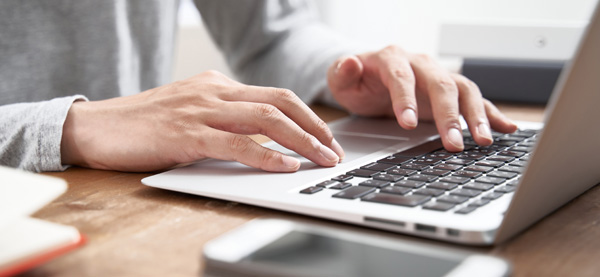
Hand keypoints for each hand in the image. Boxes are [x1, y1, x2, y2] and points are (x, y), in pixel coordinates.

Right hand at [61, 71, 343, 171]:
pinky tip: (284, 167)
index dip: (307, 117)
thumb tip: (262, 139)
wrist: (97, 127)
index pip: (275, 96)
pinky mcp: (187, 135)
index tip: (325, 137)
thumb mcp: (191, 111)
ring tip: (322, 160)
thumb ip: (223, 118)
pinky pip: (236, 144)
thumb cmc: (144, 124)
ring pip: (266, 120)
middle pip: (280, 103)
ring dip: (301, 142)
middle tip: (334, 150)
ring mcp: (201, 111)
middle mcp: (214, 92)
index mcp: (217, 85)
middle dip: (314, 128)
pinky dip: (266, 155)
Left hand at [327, 45, 517, 151]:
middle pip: (440, 84)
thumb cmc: (357, 81)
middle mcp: (421, 64)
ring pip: (463, 90)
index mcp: (392, 58)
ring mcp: (438, 76)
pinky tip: (506, 127)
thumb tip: (349, 62)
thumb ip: (342, 73)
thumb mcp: (340, 79)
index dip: (406, 99)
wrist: (369, 77)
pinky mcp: (450, 92)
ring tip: (483, 140)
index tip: (408, 124)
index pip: (402, 76)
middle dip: (448, 115)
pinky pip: (475, 99)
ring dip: (475, 115)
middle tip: (453, 143)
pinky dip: (491, 113)